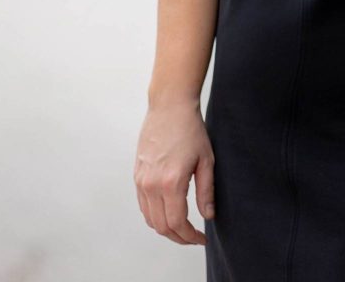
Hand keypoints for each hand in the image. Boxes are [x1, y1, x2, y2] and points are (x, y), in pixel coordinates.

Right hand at [134, 100, 214, 244]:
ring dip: (165, 228)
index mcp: (170, 182)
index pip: (177, 223)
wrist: (169, 106)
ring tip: (183, 227)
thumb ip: (206, 191)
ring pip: (150, 219)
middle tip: (194, 237)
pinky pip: (143, 205)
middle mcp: (151, 184)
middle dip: (178, 237)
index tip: (201, 238)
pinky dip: (154, 215)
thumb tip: (208, 215)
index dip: (189, 236)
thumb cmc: (191, 129)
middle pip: (161, 226)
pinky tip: (169, 212)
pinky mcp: (137, 175)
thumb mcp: (206, 160)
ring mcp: (141, 180)